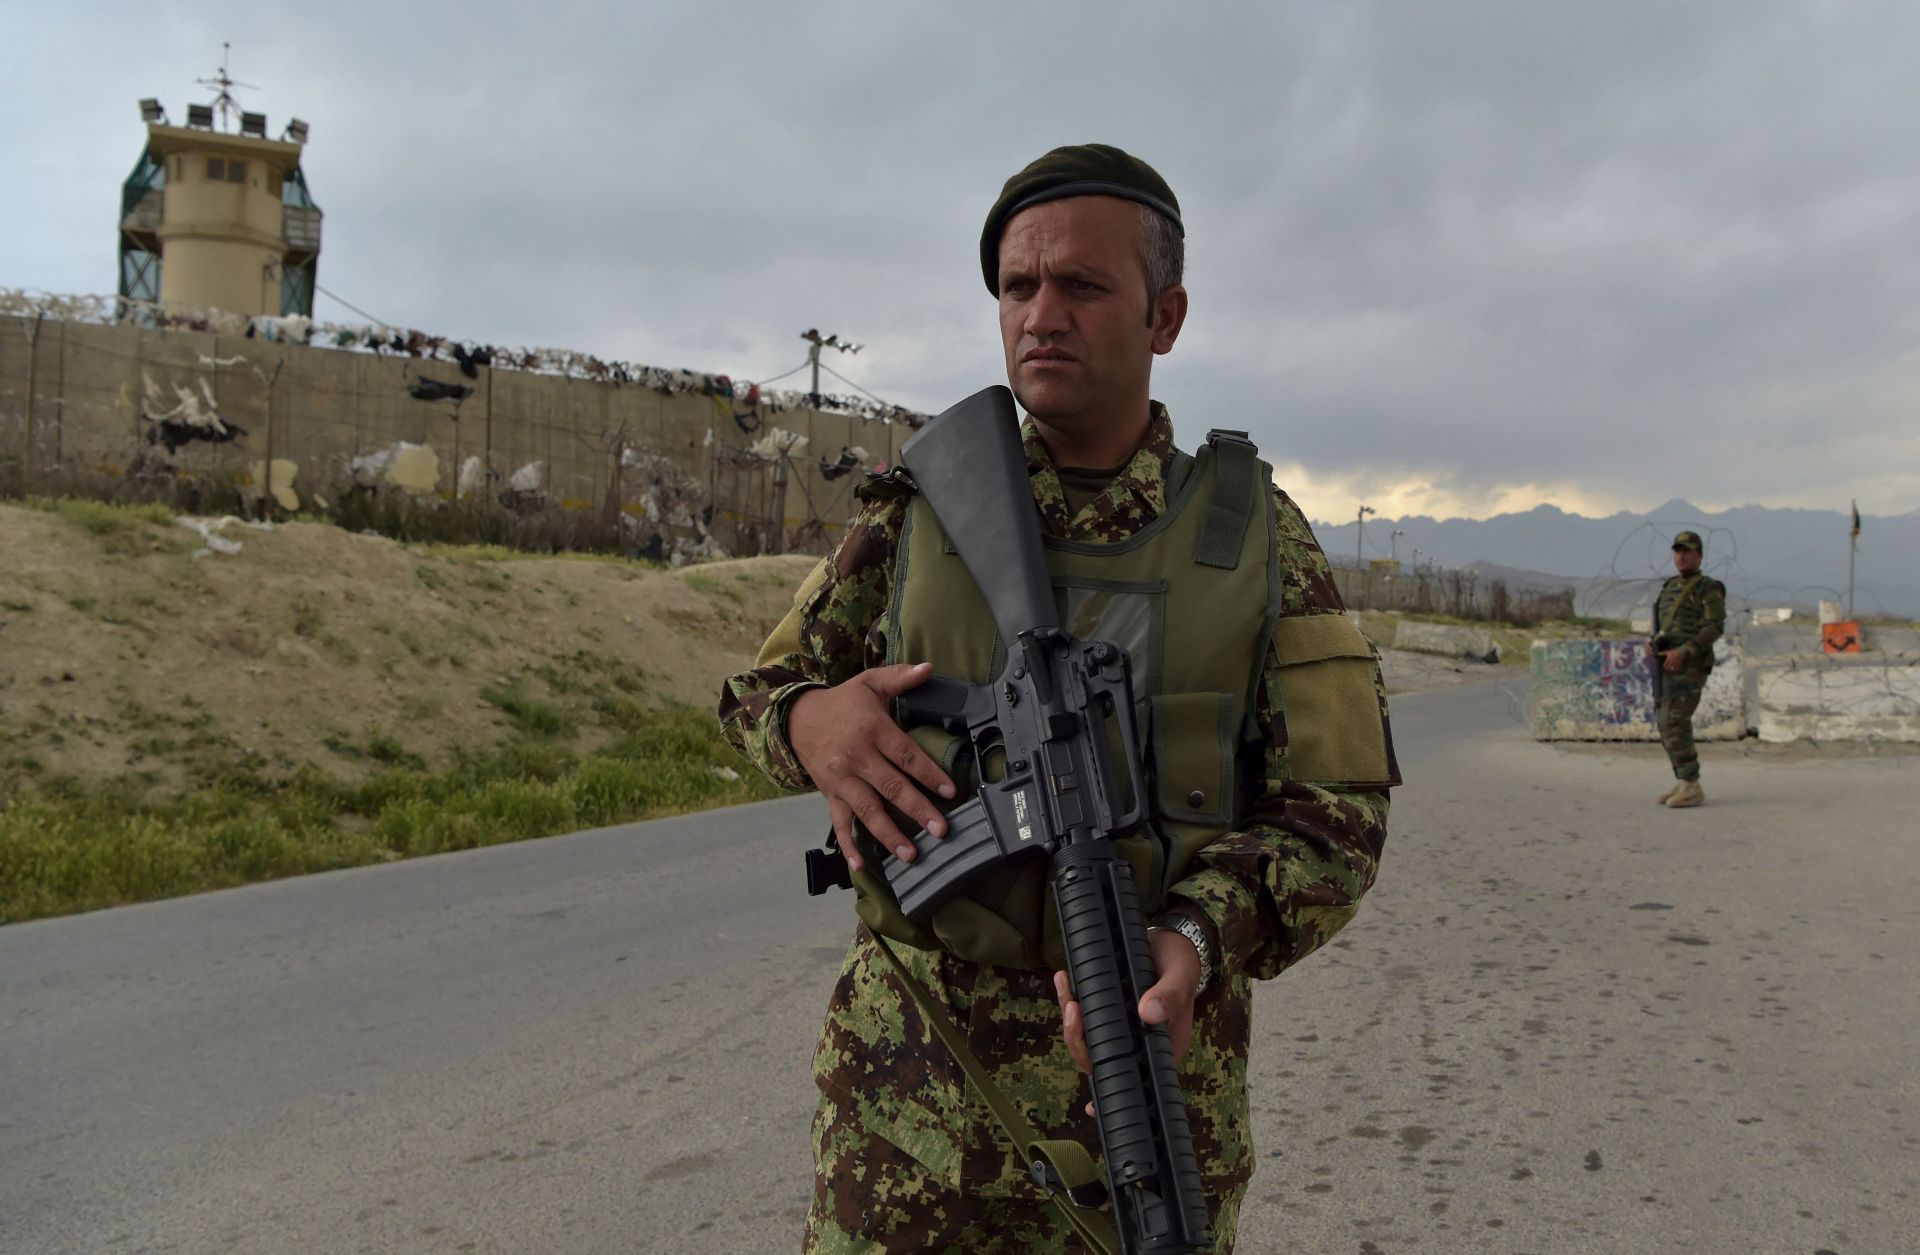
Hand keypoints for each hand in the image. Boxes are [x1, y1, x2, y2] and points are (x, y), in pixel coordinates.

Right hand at [788, 661, 956, 872]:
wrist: (796, 718)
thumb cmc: (842, 702)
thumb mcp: (869, 682)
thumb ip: (900, 676)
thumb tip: (929, 668)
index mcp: (872, 730)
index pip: (905, 755)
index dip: (928, 773)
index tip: (949, 790)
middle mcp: (856, 758)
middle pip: (890, 787)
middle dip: (916, 810)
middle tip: (940, 829)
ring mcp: (842, 780)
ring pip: (867, 810)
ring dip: (889, 835)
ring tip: (910, 854)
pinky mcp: (830, 795)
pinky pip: (839, 824)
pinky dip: (848, 846)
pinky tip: (861, 866)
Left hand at [1053, 928, 1203, 1110]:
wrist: (1173, 943)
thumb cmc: (1182, 965)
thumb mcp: (1181, 976)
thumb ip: (1169, 995)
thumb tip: (1148, 1014)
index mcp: (1160, 1048)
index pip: (1131, 1076)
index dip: (1110, 1089)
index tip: (1093, 1106)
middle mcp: (1136, 1043)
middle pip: (1100, 1059)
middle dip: (1080, 1039)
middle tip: (1073, 1009)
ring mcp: (1119, 1027)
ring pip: (1087, 1038)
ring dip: (1071, 1019)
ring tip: (1066, 990)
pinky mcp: (1107, 1009)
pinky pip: (1084, 1014)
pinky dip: (1070, 998)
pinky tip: (1063, 978)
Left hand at [1660, 648, 1683, 673]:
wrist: (1681, 651)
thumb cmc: (1673, 652)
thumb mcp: (1667, 652)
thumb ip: (1662, 653)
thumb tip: (1656, 653)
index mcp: (1669, 659)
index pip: (1664, 665)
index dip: (1662, 668)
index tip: (1661, 670)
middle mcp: (1672, 662)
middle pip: (1668, 668)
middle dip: (1665, 671)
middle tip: (1663, 672)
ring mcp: (1676, 663)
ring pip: (1672, 669)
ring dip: (1669, 672)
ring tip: (1667, 673)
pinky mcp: (1679, 664)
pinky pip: (1676, 669)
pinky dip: (1674, 671)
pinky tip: (1672, 672)